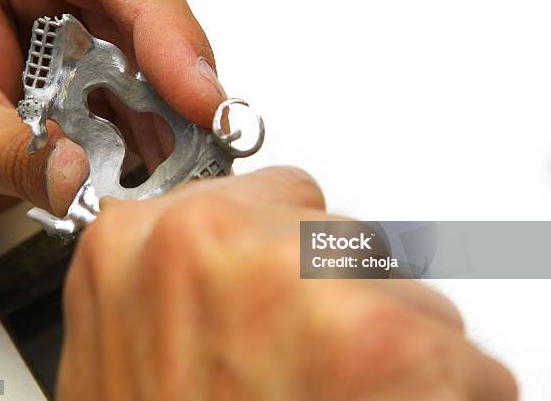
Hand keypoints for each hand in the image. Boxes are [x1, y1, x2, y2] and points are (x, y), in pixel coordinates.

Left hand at [0, 0, 224, 228]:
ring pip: (141, 57)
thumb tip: (79, 180)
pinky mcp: (71, 65)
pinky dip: (141, 131)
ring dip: (163, 115)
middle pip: (140, 12)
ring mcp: (59, 23)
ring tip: (178, 162)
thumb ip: (12, 156)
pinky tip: (150, 163)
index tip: (199, 93)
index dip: (167, 27)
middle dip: (175, 79)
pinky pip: (124, 90)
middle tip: (203, 134)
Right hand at [58, 167, 516, 400]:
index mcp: (134, 244)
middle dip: (333, 292)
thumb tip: (233, 268)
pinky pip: (449, 344)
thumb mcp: (127, 353)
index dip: (290, 248)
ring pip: (391, 277)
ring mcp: (289, 278)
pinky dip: (439, 388)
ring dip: (382, 338)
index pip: (267, 195)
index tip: (295, 282)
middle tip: (303, 367)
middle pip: (330, 230)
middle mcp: (204, 241)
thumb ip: (179, 288)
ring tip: (330, 399)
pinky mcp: (378, 338)